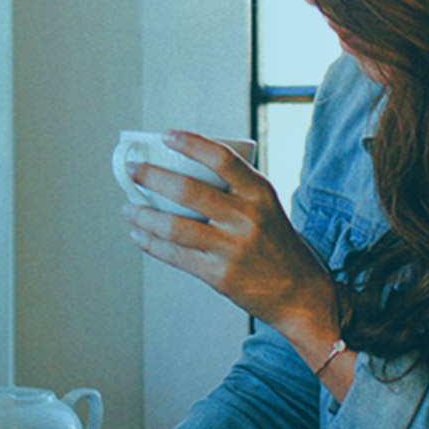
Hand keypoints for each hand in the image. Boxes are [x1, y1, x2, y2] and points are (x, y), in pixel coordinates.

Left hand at [122, 131, 338, 349]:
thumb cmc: (278, 245)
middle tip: (132, 169)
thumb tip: (185, 170)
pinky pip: (176, 255)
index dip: (191, 143)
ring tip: (128, 208)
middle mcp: (247, 217)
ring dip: (144, 215)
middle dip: (152, 177)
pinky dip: (151, 244)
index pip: (222, 158)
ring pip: (175, 226)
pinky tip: (138, 235)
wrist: (300, 293)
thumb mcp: (267, 208)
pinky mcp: (219, 275)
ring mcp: (232, 247)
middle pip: (189, 190)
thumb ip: (236, 190)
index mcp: (260, 193)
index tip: (166, 135)